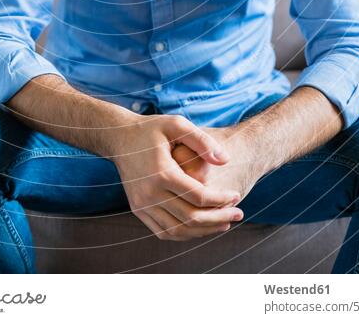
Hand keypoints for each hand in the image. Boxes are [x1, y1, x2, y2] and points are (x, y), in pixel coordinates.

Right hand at [112, 114, 245, 240]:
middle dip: (219, 219)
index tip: (237, 195)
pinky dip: (185, 234)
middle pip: (191, 218)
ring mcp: (142, 205)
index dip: (222, 199)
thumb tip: (225, 160)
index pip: (199, 196)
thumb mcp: (177, 124)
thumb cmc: (152, 129)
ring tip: (224, 223)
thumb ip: (202, 141)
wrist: (119, 138)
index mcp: (161, 173)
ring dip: (204, 231)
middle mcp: (149, 194)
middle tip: (238, 214)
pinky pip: (164, 232)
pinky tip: (201, 226)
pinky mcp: (138, 210)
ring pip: (178, 230)